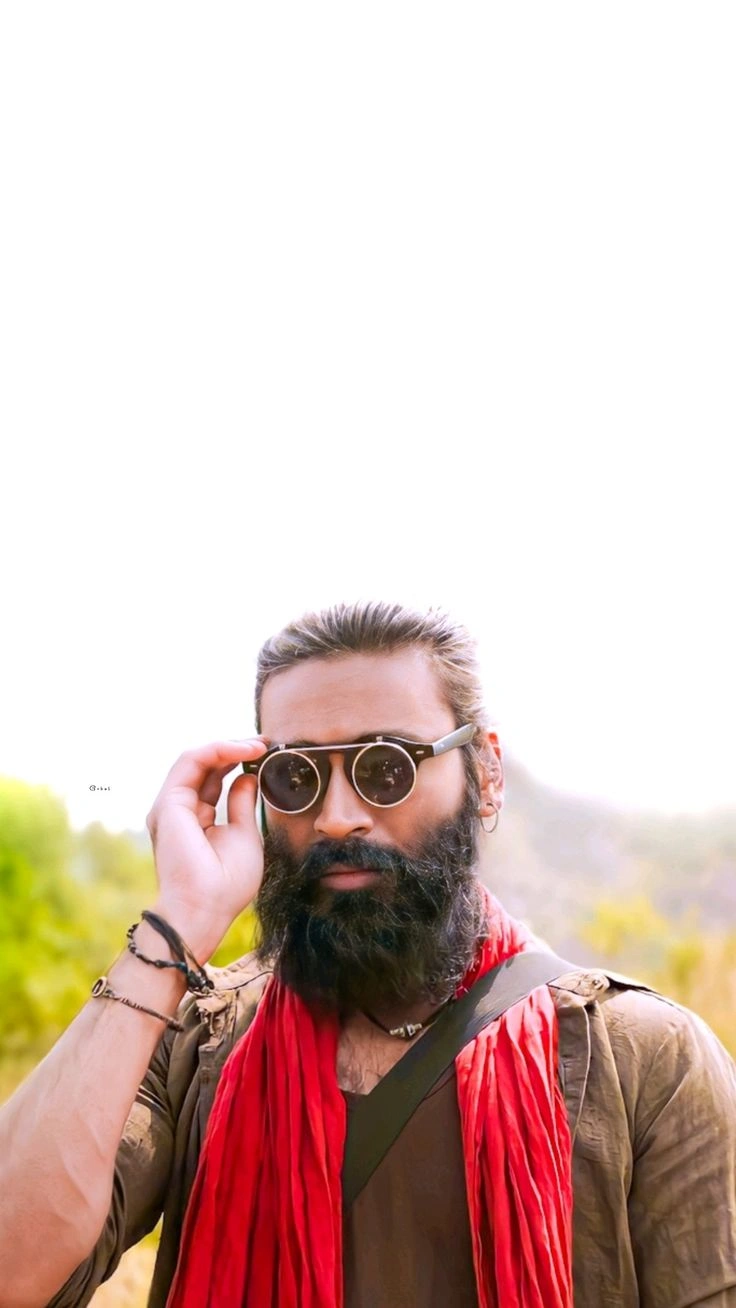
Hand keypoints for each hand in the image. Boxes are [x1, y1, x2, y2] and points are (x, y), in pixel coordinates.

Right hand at [145, 739, 268, 960]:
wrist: (205, 908)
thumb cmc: (227, 883)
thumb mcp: (244, 834)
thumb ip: (242, 804)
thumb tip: (247, 777)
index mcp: (197, 819)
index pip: (214, 779)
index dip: (237, 762)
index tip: (265, 754)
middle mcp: (180, 810)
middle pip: (206, 766)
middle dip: (235, 749)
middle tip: (264, 742)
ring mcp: (172, 806)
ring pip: (197, 759)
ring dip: (228, 746)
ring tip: (257, 744)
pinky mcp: (169, 803)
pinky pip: (191, 762)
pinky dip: (217, 750)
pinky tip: (242, 751)